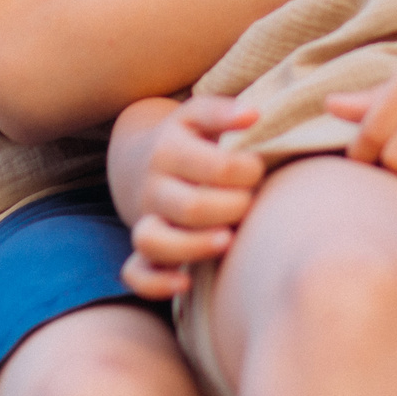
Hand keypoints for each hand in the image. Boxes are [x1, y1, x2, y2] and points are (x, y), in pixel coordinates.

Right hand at [120, 97, 264, 299]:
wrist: (143, 158)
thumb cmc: (189, 138)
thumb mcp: (199, 114)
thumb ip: (224, 111)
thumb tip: (254, 115)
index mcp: (168, 148)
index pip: (218, 167)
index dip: (249, 171)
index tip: (259, 168)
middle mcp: (153, 187)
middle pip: (191, 207)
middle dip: (233, 208)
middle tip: (252, 201)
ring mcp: (145, 220)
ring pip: (155, 241)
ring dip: (195, 246)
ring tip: (228, 240)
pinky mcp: (142, 249)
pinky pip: (136, 273)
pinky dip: (157, 283)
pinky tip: (186, 283)